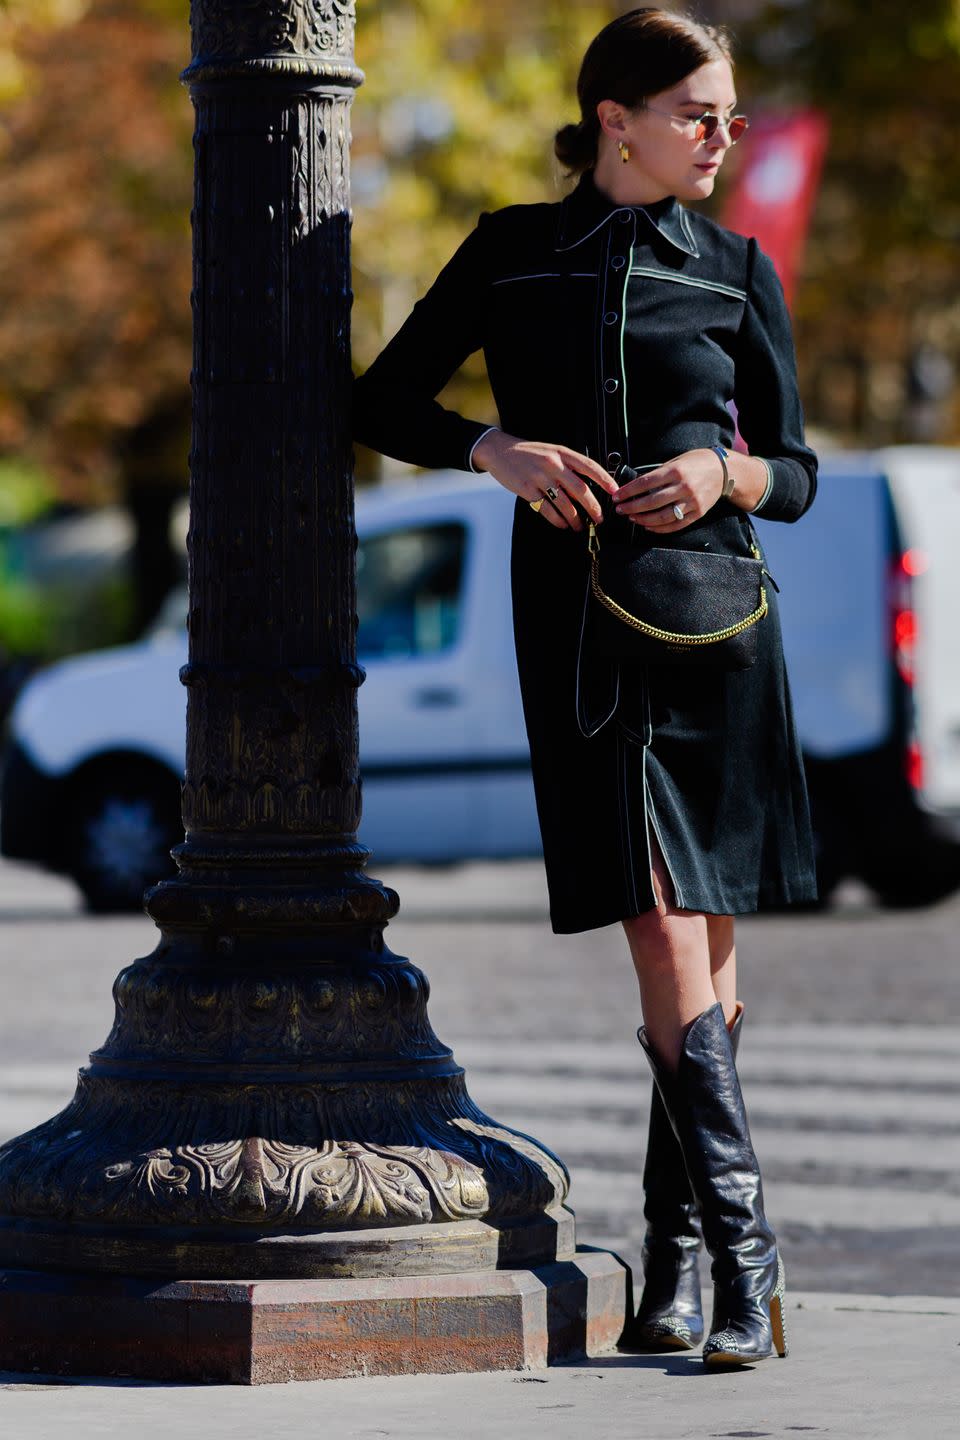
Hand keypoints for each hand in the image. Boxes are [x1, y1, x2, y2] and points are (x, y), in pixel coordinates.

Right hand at [472, 429, 618, 531]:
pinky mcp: (527, 491)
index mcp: (562, 453)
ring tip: (580, 526)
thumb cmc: (528, 453)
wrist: (500, 451)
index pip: (589, 466)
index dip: (605, 479)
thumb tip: (587, 486)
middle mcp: (553, 465)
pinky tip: (563, 524)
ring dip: (575, 519)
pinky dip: (558, 520)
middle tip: (600, 519)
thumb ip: (568, 465)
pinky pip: (547, 510)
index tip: (615, 491)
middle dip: (593, 508)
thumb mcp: (552, 451)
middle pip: (580, 490)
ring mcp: (540, 478)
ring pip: (565, 504)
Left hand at [613, 449, 725, 531]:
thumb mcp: (677, 461)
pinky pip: (675, 525)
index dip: (628, 492)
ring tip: (632, 518)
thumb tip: (636, 487)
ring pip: (662, 517)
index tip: (617, 497)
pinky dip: (659, 528)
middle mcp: (684, 487)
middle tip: (620, 510)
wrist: (724, 470)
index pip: (645, 483)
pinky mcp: (698, 513)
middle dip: (632, 507)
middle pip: (651, 502)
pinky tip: (648, 526)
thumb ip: (659, 474)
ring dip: (643, 520)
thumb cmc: (697, 462)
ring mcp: (692, 502)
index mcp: (676, 471)